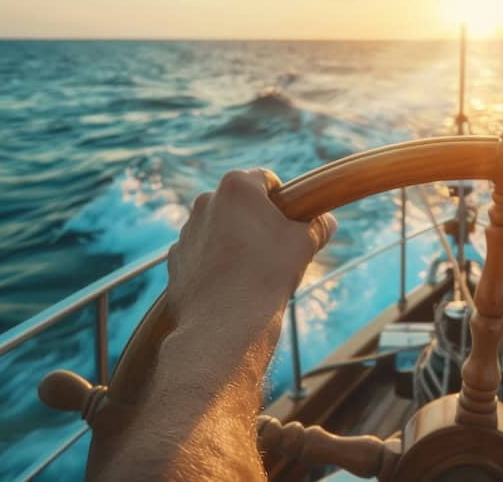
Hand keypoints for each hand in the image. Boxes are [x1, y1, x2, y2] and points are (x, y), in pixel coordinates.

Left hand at [166, 168, 336, 334]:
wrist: (226, 323)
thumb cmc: (267, 275)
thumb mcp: (304, 244)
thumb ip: (317, 226)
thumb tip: (326, 223)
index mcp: (237, 187)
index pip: (266, 180)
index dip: (284, 200)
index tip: (292, 221)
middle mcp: (206, 202)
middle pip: (240, 204)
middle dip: (256, 220)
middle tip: (275, 247)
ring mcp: (187, 231)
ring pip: (219, 229)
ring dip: (235, 241)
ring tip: (253, 272)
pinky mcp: (176, 259)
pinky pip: (202, 254)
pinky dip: (216, 264)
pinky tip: (232, 286)